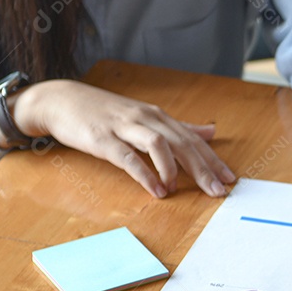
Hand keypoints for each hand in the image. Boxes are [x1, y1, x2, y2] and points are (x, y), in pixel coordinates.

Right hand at [9, 80, 233, 197]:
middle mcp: (146, 119)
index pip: (193, 139)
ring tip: (179, 189)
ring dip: (172, 168)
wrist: (60, 100)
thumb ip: (179, 127)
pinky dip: (144, 174)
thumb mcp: (146, 117)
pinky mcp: (102, 139)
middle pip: (181, 143)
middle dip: (203, 168)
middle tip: (218, 191)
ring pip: (158, 144)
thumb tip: (211, 131)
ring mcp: (124, 127)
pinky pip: (127, 157)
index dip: (213, 159)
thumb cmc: (106, 112)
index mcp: (159, 117)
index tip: (230, 179)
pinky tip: (155, 189)